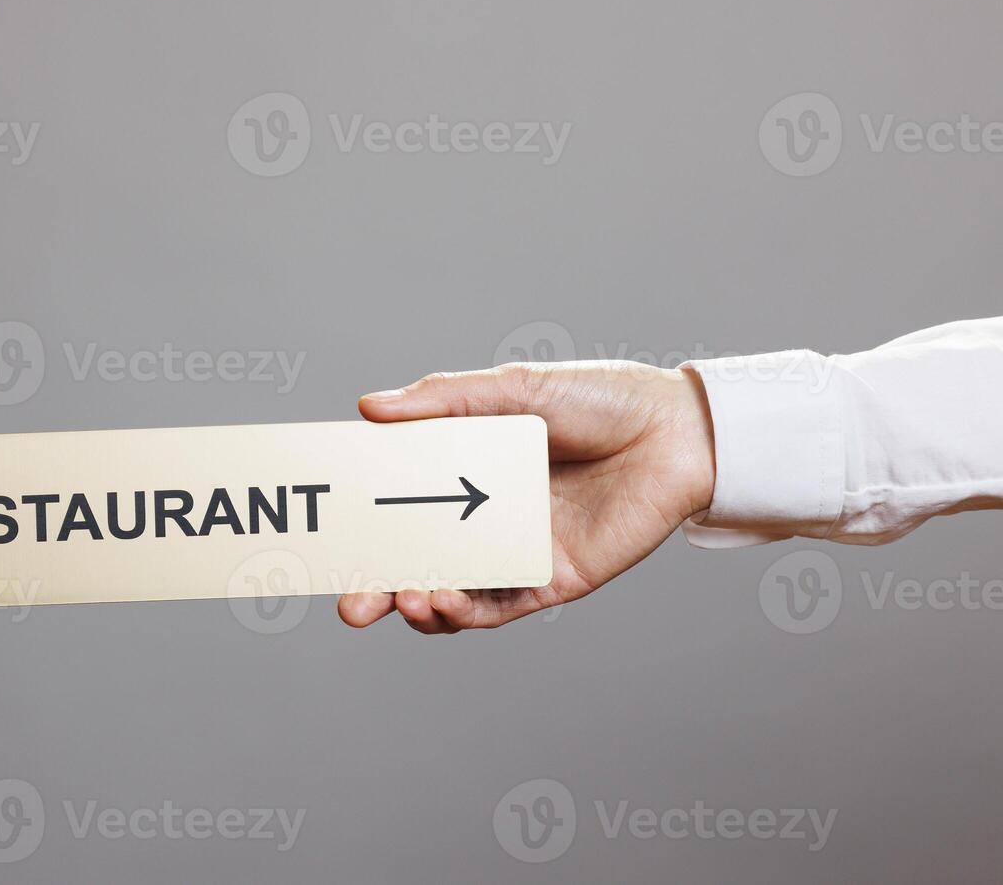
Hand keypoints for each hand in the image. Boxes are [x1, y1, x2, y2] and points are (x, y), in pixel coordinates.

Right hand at [338, 362, 715, 633]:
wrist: (677, 430)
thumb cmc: (600, 399)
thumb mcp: (513, 390)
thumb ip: (441, 403)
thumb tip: (369, 408)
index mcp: (468, 471)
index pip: (400, 506)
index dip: (362, 527)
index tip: (326, 536)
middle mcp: (486, 517)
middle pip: (416, 563)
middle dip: (376, 590)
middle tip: (347, 607)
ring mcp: (516, 551)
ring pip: (451, 593)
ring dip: (418, 604)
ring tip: (403, 598)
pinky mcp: (552, 579)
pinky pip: (498, 606)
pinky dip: (463, 611)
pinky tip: (441, 600)